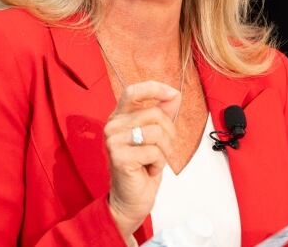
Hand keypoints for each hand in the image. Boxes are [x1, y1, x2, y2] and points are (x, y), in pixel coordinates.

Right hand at [104, 81, 180, 237]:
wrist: (131, 199)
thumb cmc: (142, 167)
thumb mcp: (156, 136)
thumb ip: (163, 113)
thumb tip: (174, 94)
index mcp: (119, 117)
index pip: (133, 91)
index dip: (155, 88)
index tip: (173, 94)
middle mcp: (112, 126)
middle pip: (155, 114)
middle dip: (169, 133)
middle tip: (162, 150)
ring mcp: (113, 141)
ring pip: (157, 132)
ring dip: (164, 151)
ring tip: (153, 161)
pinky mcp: (119, 157)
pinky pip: (154, 152)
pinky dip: (158, 164)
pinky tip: (147, 170)